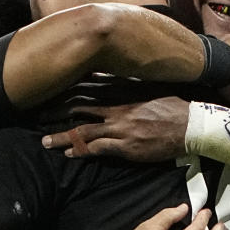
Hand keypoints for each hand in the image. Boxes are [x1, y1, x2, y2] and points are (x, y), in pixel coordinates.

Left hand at [42, 96, 188, 159]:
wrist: (191, 126)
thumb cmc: (171, 105)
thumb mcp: (147, 86)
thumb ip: (124, 82)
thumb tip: (103, 76)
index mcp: (122, 90)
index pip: (85, 88)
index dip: (65, 91)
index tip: (49, 94)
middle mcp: (117, 107)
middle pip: (78, 107)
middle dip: (56, 113)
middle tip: (38, 117)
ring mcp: (120, 127)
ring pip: (83, 130)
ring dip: (62, 136)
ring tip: (45, 141)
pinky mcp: (126, 145)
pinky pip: (97, 148)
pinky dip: (81, 151)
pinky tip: (69, 153)